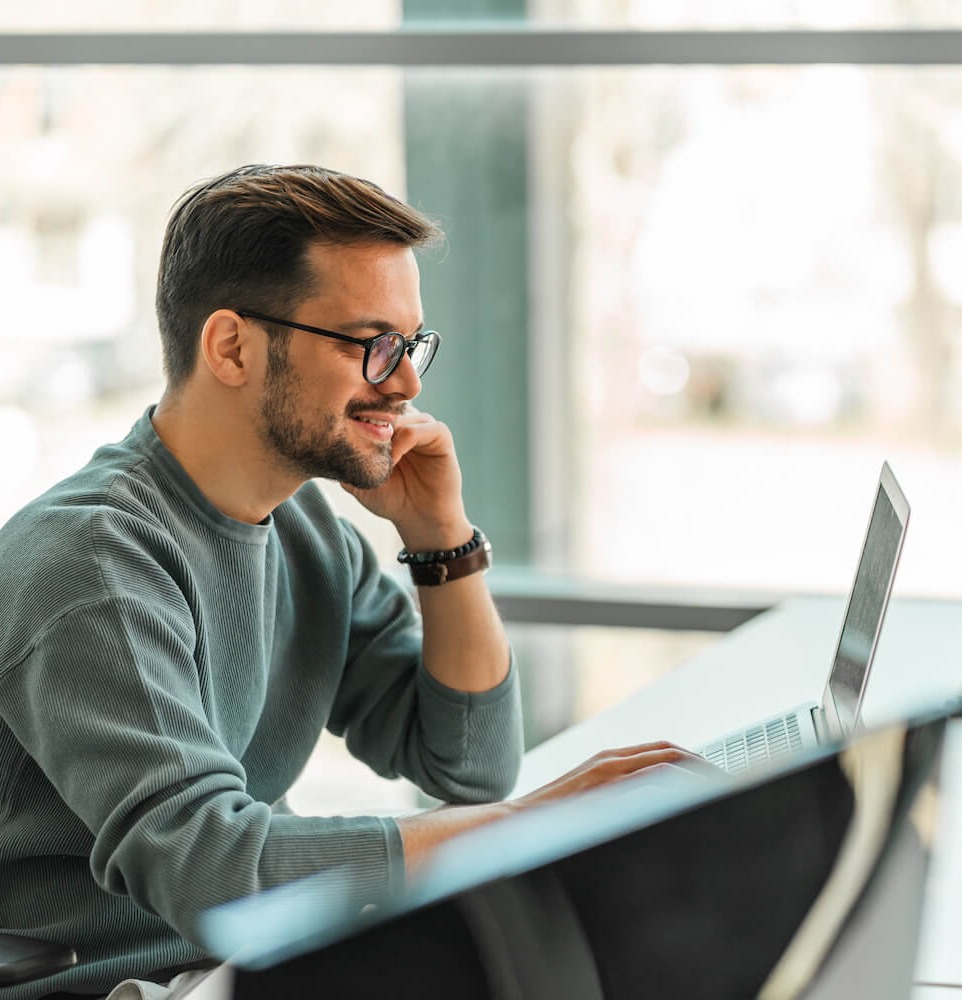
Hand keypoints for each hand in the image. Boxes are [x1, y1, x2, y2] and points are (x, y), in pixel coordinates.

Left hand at [342, 407, 470, 548]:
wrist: (419, 519)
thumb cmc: (390, 499)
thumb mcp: (358, 478)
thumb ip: (344, 458)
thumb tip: (321, 439)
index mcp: (388, 426)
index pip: (370, 403)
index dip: (356, 413)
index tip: (341, 431)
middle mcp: (406, 421)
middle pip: (385, 403)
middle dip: (369, 420)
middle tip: (357, 441)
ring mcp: (424, 426)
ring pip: (401, 414)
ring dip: (386, 433)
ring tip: (377, 458)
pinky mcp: (441, 436)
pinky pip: (421, 427)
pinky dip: (404, 441)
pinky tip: (394, 461)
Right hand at [397, 742, 720, 878]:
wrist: (510, 827)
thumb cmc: (548, 824)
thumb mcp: (588, 806)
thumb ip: (615, 801)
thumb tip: (649, 812)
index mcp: (609, 762)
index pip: (663, 753)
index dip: (694, 763)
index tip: (718, 780)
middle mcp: (610, 760)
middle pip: (670, 752)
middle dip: (703, 766)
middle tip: (731, 783)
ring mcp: (606, 771)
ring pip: (664, 761)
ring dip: (695, 773)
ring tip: (721, 791)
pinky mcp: (600, 786)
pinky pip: (647, 779)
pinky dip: (673, 785)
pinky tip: (691, 800)